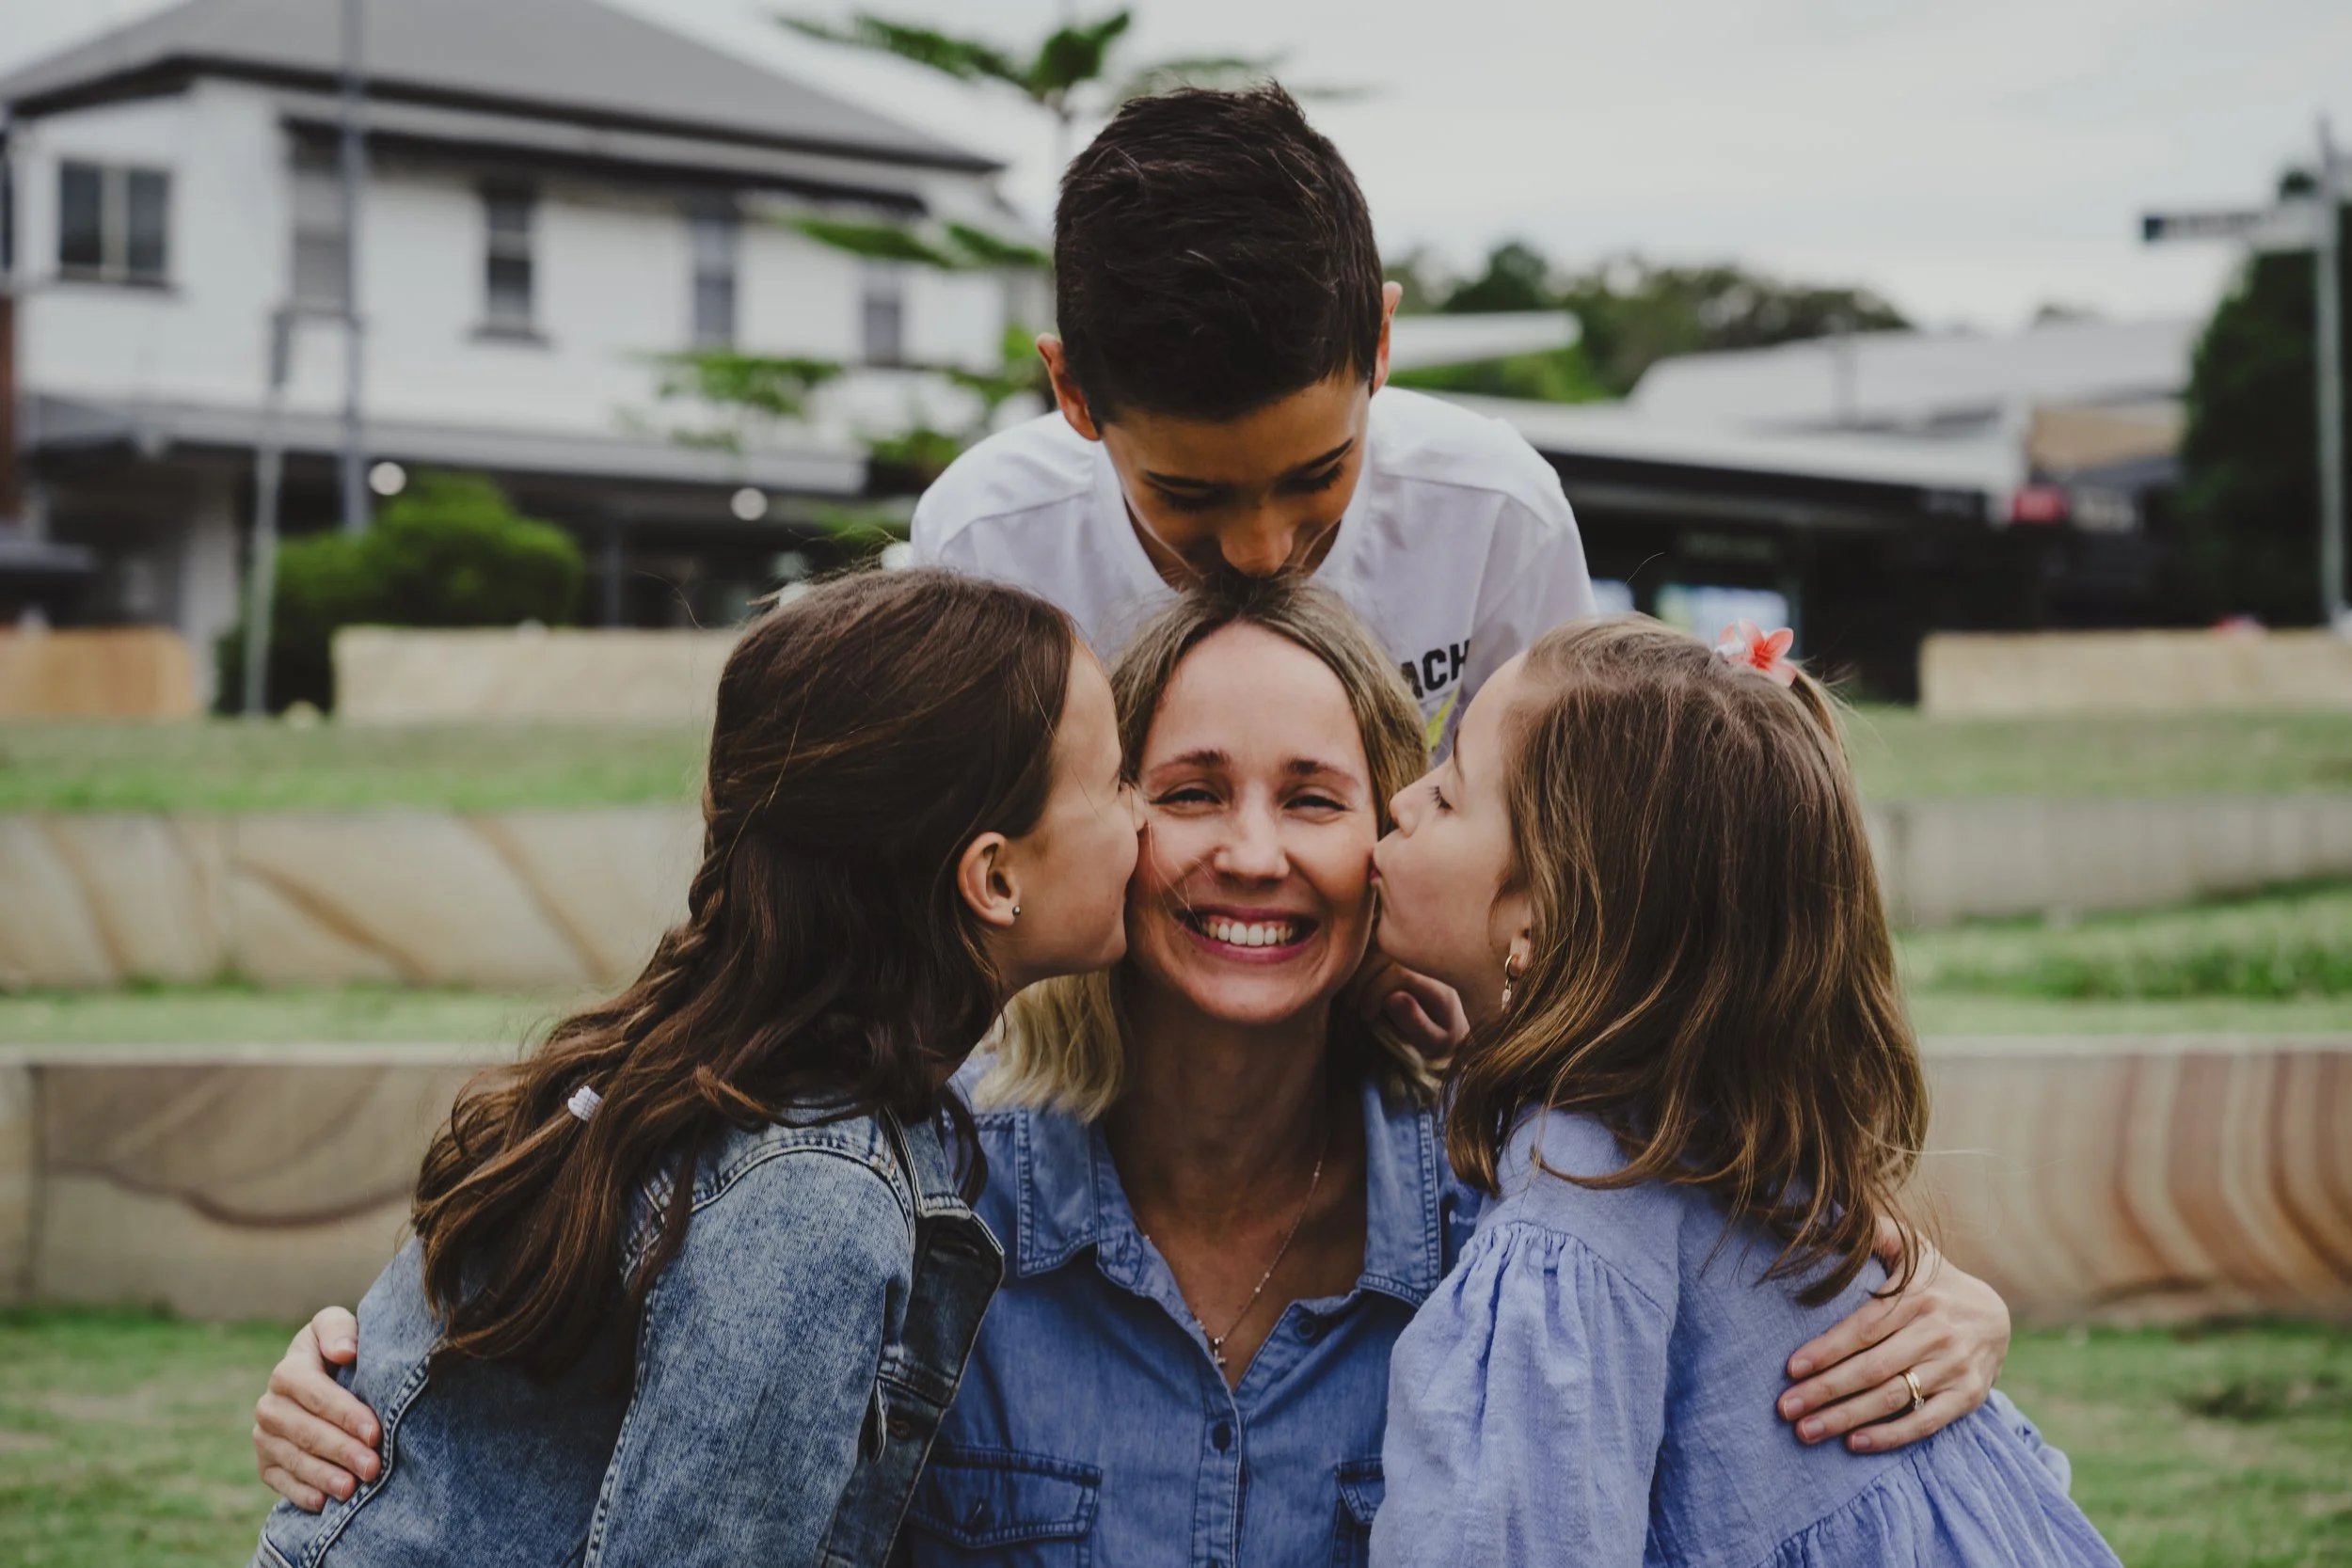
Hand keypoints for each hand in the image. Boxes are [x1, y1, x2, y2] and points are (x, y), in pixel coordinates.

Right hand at [253, 1307, 381, 1509]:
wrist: (325, 1376)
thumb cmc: (340, 1348)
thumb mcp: (337, 1326)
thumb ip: (338, 1329)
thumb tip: (345, 1351)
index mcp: (288, 1370)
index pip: (315, 1394)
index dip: (345, 1414)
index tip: (375, 1431)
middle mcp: (270, 1405)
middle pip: (306, 1432)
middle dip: (341, 1450)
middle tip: (372, 1467)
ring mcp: (265, 1436)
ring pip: (294, 1459)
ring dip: (323, 1476)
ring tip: (351, 1489)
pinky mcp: (266, 1463)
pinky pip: (279, 1481)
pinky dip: (300, 1493)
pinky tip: (322, 1502)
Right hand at [1343, 949, 1468, 1055]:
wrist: (1453, 1024)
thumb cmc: (1440, 1036)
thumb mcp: (1434, 1041)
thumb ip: (1416, 1023)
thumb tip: (1392, 998)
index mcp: (1439, 982)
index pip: (1401, 973)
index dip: (1376, 992)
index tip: (1366, 1016)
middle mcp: (1429, 962)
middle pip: (1385, 955)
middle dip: (1363, 980)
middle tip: (1352, 1006)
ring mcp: (1416, 954)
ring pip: (1377, 948)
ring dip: (1358, 972)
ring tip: (1351, 998)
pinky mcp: (1404, 953)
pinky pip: (1376, 950)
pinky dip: (1360, 966)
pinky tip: (1355, 987)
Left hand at [1775, 1220, 2011, 1452]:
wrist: (1995, 1315)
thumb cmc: (1933, 1281)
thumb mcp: (1912, 1250)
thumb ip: (1879, 1233)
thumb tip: (1836, 1213)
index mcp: (1917, 1297)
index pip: (1864, 1329)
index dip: (1827, 1349)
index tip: (1791, 1367)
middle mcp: (1937, 1333)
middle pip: (1873, 1369)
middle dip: (1826, 1390)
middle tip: (1785, 1408)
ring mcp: (1955, 1368)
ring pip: (1894, 1398)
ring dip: (1847, 1418)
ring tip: (1806, 1431)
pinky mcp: (1969, 1397)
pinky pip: (1926, 1422)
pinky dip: (1890, 1436)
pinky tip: (1854, 1443)